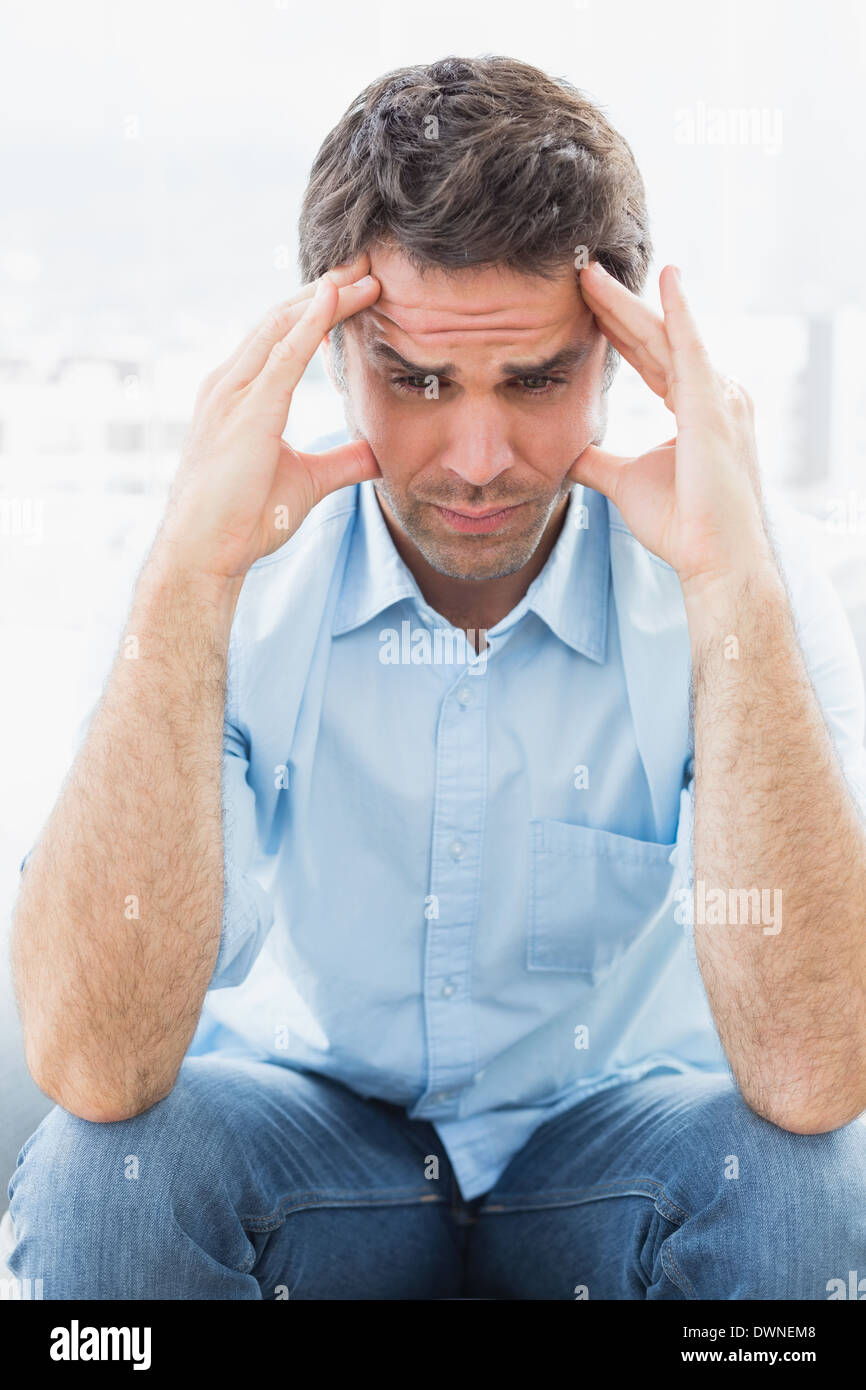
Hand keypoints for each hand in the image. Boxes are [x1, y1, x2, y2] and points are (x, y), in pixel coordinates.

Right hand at [154, 253, 381, 582]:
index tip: (359, 290)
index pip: (284, 337)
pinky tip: (335, 299)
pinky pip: (282, 355)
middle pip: (283, 319)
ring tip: (364, 274)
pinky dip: (310, 324)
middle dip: (326, 290)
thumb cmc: (244, 519)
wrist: (206, 551)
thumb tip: (377, 454)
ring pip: (282, 325)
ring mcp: (232, 393)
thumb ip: (342, 461)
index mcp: (240, 395)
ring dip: (325, 297)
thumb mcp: (307, 481)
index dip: (321, 310)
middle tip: (368, 265)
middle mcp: (230, 384)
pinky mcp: (246, 410)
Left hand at [570, 262, 773, 593]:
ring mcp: (716, 396)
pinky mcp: (713, 406)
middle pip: (654, 338)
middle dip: (617, 305)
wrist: (711, 556)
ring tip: (592, 273)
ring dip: (628, 303)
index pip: (649, 356)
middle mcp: (712, 392)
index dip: (617, 329)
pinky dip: (679, 312)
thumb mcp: (625, 481)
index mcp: (694, 406)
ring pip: (663, 336)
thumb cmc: (680, 525)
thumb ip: (597, 461)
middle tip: (582, 272)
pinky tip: (667, 278)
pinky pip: (692, 348)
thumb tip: (566, 454)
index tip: (585, 302)